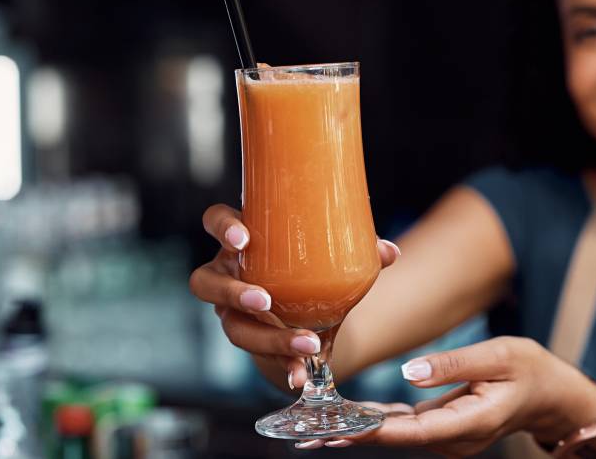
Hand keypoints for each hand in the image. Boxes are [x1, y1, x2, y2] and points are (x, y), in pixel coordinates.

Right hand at [188, 203, 401, 388]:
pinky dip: (283, 364)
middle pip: (206, 282)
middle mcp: (227, 274)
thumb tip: (389, 252)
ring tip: (302, 343)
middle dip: (233, 293)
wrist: (310, 311)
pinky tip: (301, 373)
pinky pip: (258, 355)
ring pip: (232, 326)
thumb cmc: (310, 268)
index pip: (216, 221)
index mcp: (243, 242)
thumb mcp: (331, 255)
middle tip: (265, 301)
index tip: (243, 239)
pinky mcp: (250, 340)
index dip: (222, 228)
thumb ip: (360, 250)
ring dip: (266, 337)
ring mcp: (232, 310)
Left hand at [294, 336, 595, 456]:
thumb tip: (407, 372)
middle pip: (395, 439)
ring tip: (311, 429)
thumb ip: (453, 364)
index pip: (413, 430)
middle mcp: (454, 439)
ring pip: (395, 435)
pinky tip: (344, 420)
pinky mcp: (442, 428)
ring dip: (356, 431)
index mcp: (469, 423)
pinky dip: (374, 424)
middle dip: (350, 434)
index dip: (372, 431)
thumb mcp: (500, 355)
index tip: (336, 428)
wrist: (554, 394)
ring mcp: (448, 437)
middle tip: (304, 433)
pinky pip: (404, 427)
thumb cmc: (531, 368)